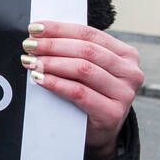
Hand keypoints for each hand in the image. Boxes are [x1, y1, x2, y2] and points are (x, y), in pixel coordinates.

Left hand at [22, 21, 142, 159]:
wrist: (99, 132)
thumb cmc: (90, 94)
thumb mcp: (87, 69)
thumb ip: (74, 52)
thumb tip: (40, 35)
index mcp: (126, 54)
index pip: (89, 34)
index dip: (60, 29)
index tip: (35, 27)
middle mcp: (130, 72)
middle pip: (86, 50)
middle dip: (52, 45)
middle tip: (28, 45)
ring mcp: (124, 93)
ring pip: (83, 69)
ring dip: (52, 63)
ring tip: (31, 62)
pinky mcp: (113, 113)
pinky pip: (79, 93)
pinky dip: (56, 84)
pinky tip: (39, 79)